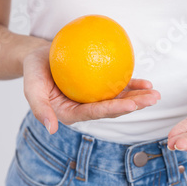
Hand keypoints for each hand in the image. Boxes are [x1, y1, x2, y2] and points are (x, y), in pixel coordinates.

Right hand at [23, 44, 160, 133]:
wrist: (38, 56)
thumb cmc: (33, 70)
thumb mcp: (31, 87)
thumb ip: (39, 108)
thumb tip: (51, 129)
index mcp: (71, 113)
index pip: (95, 112)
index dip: (115, 109)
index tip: (132, 105)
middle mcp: (85, 108)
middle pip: (112, 108)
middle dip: (134, 105)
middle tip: (153, 99)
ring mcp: (94, 97)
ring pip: (119, 98)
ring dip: (138, 97)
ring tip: (155, 93)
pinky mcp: (99, 86)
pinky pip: (118, 86)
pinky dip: (132, 84)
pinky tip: (146, 82)